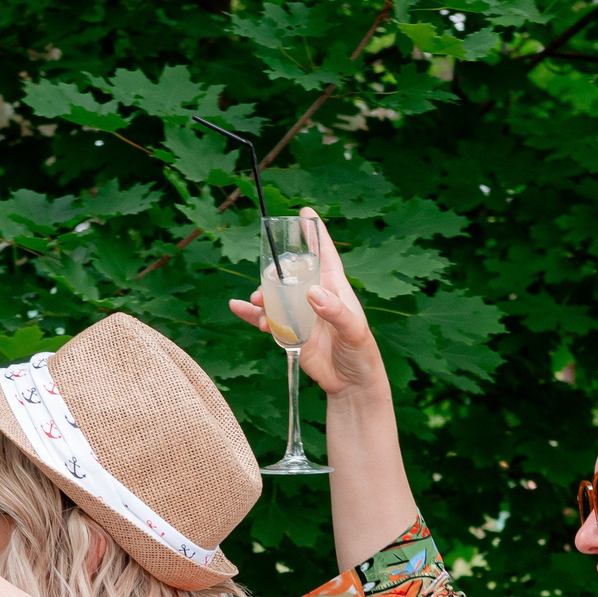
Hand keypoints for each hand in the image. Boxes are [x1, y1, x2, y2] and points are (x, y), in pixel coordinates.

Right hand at [227, 209, 384, 397]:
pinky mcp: (289, 333)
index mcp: (334, 288)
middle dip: (276, 269)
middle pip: (291, 272)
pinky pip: (266, 319)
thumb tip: (312, 293)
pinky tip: (238, 308)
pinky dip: (251, 314)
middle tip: (267, 273)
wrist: (350, 384)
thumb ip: (334, 311)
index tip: (304, 212)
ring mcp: (300, 314)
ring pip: (275, 295)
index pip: (324, 254)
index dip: (315, 233)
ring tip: (258, 303)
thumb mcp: (354, 330)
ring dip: (263, 295)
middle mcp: (314, 296)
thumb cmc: (360, 353)